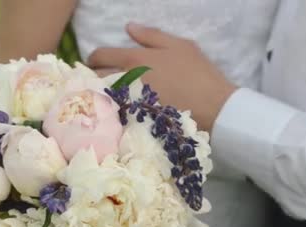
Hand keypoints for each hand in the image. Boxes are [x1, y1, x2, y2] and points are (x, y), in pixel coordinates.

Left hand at [88, 22, 236, 131]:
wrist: (211, 106)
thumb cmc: (197, 72)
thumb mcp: (179, 45)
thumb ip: (150, 36)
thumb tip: (129, 27)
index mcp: (134, 59)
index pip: (100, 55)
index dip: (94, 57)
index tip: (97, 62)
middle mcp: (125, 81)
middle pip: (95, 78)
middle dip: (94, 76)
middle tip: (101, 78)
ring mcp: (127, 104)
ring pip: (101, 97)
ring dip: (100, 94)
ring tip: (107, 94)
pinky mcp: (134, 121)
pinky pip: (113, 114)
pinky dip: (111, 110)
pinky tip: (117, 110)